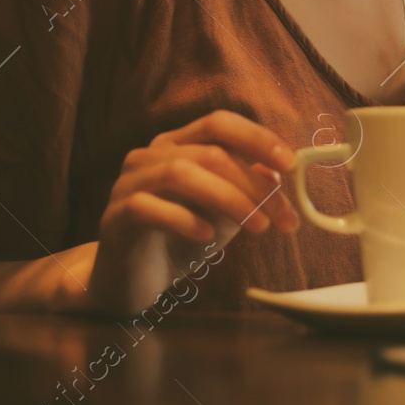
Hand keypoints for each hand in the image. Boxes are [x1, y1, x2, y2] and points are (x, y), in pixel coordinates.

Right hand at [87, 110, 300, 314]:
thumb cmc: (181, 239)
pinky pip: (149, 207)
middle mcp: (150, 155)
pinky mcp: (114, 216)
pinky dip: (183, 219)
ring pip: (181, 173)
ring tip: (258, 227)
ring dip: (228, 199)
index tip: (291, 164)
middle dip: (254, 184)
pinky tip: (207, 238)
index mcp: (178, 144)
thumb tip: (281, 174)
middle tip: (283, 218)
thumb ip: (249, 190)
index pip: (219, 123)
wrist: (132, 281)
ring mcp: (128, 183)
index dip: (257, 138)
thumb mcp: (225, 212)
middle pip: (210, 152)